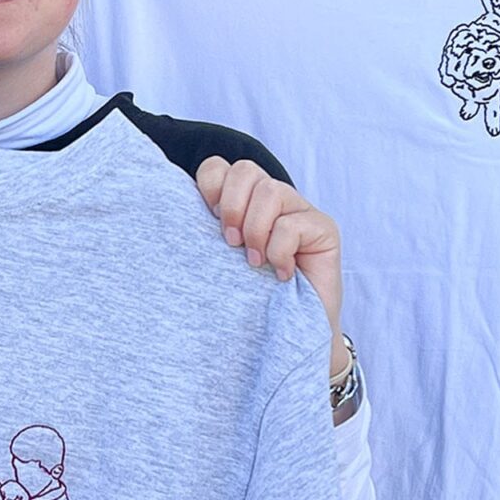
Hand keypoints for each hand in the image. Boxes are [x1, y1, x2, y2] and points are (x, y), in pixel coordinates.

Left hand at [196, 156, 346, 360]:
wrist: (291, 332)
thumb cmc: (253, 297)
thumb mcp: (220, 260)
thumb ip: (207, 232)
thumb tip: (175, 209)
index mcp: (244, 201)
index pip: (220, 167)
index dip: (210, 185)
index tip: (208, 220)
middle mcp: (273, 199)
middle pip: (245, 169)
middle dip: (231, 206)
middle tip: (230, 243)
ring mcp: (301, 210)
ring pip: (270, 191)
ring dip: (255, 230)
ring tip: (254, 262)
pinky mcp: (324, 228)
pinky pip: (292, 224)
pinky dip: (278, 251)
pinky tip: (280, 274)